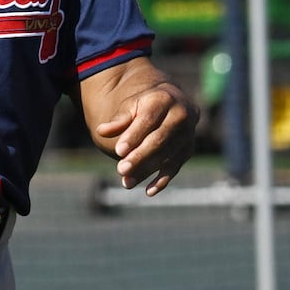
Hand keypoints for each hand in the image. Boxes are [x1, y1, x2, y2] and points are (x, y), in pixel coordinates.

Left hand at [95, 81, 197, 195]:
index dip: (134, 136)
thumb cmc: (144, 105)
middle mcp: (180, 116)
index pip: (148, 120)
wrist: (169, 102)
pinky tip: (148, 191)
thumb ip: (119, 119)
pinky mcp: (188, 150)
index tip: (118, 151)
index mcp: (164, 99)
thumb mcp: (130, 106)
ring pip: (166, 156)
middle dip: (139, 157)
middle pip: (159, 140)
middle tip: (121, 170)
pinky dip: (162, 180)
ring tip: (127, 182)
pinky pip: (175, 167)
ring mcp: (187, 134)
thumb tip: (101, 131)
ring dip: (146, 171)